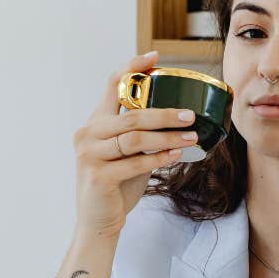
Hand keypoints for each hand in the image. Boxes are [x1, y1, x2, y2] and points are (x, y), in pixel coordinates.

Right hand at [70, 51, 200, 239]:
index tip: (155, 57)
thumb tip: (181, 118)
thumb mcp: (129, 154)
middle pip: (130, 115)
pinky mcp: (98, 176)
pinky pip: (134, 163)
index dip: (132, 68)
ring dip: (167, 137)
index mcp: (95, 123)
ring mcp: (90, 155)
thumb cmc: (117, 184)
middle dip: (164, 113)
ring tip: (191, 137)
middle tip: (190, 114)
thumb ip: (143, 135)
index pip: (111, 86)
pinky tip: (175, 156)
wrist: (98, 220)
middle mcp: (88, 134)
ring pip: (134, 138)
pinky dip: (158, 158)